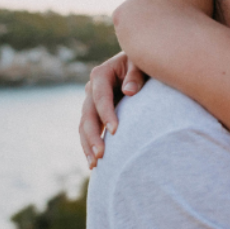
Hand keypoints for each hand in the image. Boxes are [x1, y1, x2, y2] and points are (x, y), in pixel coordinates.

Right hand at [79, 52, 146, 167]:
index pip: (101, 96)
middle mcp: (92, 88)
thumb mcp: (142, 63)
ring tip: (94, 164)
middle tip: (101, 155)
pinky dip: (90, 145)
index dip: (106, 113)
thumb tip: (129, 91)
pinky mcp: (96, 113)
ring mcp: (92, 102)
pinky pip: (89, 131)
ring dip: (88, 145)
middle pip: (88, 114)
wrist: (141, 65)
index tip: (115, 131)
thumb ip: (136, 75)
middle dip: (93, 136)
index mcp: (101, 74)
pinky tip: (94, 163)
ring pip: (84, 126)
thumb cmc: (145, 63)